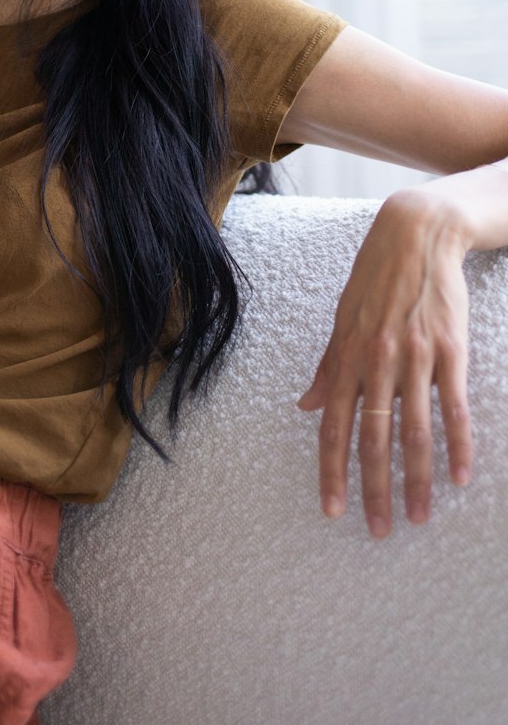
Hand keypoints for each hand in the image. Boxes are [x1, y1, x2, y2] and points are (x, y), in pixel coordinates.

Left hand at [297, 190, 471, 537]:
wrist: (416, 236)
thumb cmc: (375, 280)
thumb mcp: (341, 320)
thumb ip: (328, 367)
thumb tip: (308, 406)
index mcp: (346, 357)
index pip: (334, 427)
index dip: (331, 471)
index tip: (331, 510)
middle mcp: (376, 362)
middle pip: (372, 438)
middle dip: (373, 489)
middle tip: (378, 530)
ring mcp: (415, 357)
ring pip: (414, 431)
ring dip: (417, 479)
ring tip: (419, 516)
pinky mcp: (450, 350)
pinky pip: (453, 407)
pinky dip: (458, 444)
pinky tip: (459, 476)